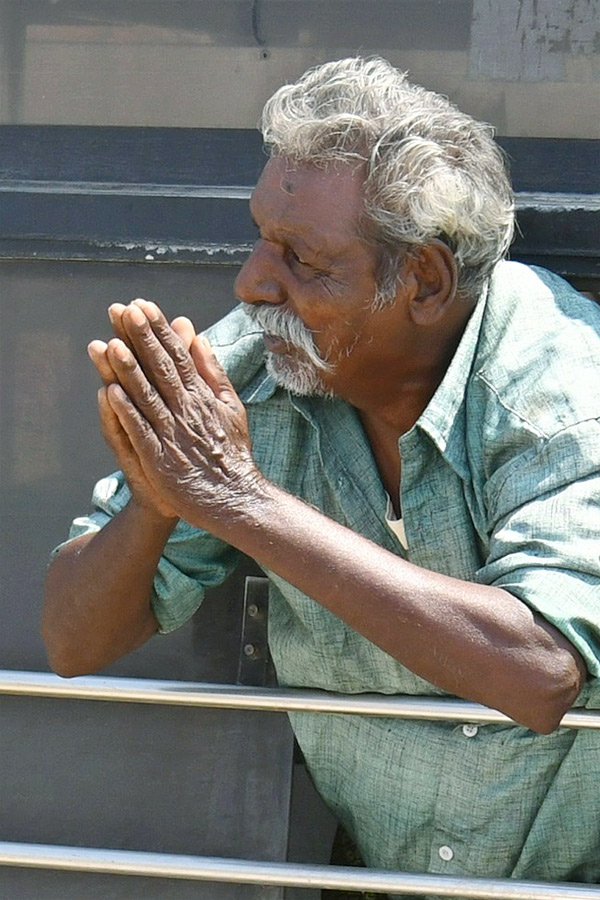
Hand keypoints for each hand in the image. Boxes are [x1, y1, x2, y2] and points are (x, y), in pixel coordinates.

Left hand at [99, 300, 261, 529]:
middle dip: (141, 338)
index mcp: (203, 397)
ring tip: (111, 344)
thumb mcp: (231, 407)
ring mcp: (173, 434)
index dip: (159, 330)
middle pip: (161, 369)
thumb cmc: (230, 453)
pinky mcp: (160, 459)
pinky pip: (140, 431)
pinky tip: (110, 392)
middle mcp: (187, 411)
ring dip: (128, 370)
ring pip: (147, 396)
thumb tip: (198, 338)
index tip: (143, 306)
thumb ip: (213, 372)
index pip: (178, 356)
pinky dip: (126, 411)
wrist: (234, 498)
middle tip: (123, 310)